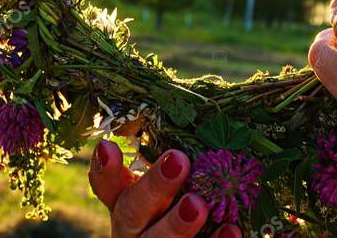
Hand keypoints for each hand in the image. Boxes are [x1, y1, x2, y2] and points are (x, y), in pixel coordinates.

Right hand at [88, 140, 240, 237]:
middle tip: (178, 161)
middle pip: (132, 211)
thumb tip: (213, 112)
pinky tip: (231, 230)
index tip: (108, 145)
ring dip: (176, 224)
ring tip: (198, 204)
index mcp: (128, 204)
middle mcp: (134, 230)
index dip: (105, 168)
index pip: (107, 185)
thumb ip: (178, 160)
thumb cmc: (186, 206)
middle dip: (153, 187)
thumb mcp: (174, 185)